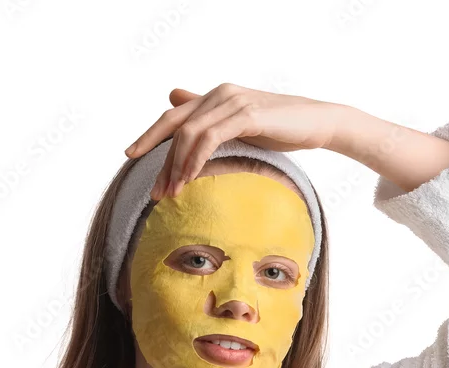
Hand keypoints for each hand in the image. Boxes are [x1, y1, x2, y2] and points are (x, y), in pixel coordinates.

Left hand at [124, 83, 340, 199]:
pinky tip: (190, 178)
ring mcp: (231, 101)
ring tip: (172, 193)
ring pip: (189, 134)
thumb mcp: (241, 124)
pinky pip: (210, 138)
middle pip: (175, 126)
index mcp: (215, 96)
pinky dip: (195, 159)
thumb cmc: (282, 127)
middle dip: (160, 160)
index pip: (173, 116)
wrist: (318, 122)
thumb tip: (175, 99)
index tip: (130, 155)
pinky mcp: (245, 114)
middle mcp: (219, 93)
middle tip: (154, 191)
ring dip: (177, 165)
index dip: (150, 135)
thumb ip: (212, 119)